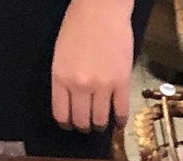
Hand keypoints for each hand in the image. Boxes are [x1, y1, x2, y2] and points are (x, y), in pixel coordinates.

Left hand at [51, 0, 134, 131]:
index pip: (62, 115)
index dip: (67, 124)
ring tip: (103, 122)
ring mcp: (102, 86)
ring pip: (101, 120)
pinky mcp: (121, 83)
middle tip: (88, 124)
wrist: (100, 10)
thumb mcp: (61, 54)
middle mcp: (80, 85)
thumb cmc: (78, 26)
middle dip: (84, 126)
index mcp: (60, 77)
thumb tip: (72, 103)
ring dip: (101, 125)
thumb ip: (64, 79)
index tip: (71, 125)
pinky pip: (121, 111)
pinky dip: (120, 120)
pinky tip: (119, 121)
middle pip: (82, 121)